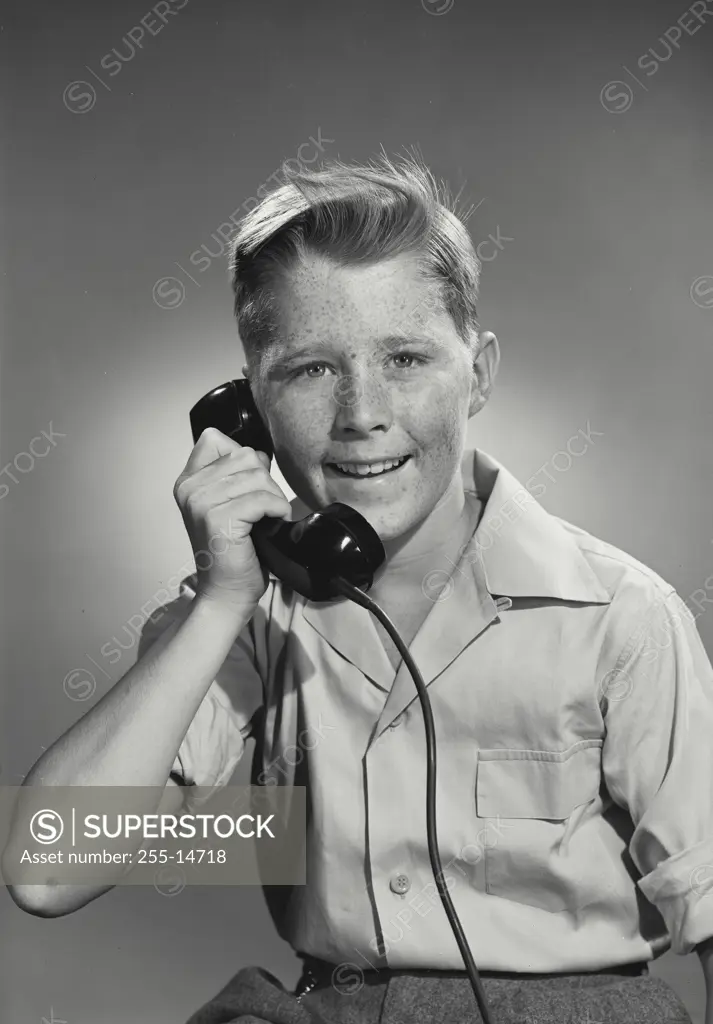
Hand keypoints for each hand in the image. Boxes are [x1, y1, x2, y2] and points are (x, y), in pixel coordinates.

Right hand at [173, 428, 291, 611]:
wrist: (227, 592)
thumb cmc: (234, 552)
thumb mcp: (227, 504)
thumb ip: (235, 475)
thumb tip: (260, 456)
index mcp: (188, 481)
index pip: (215, 438)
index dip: (243, 458)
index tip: (248, 487)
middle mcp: (189, 488)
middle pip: (245, 455)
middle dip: (265, 481)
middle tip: (264, 509)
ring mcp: (201, 503)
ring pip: (257, 475)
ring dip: (274, 497)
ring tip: (268, 518)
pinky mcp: (218, 519)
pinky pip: (262, 498)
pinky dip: (277, 510)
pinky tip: (273, 524)